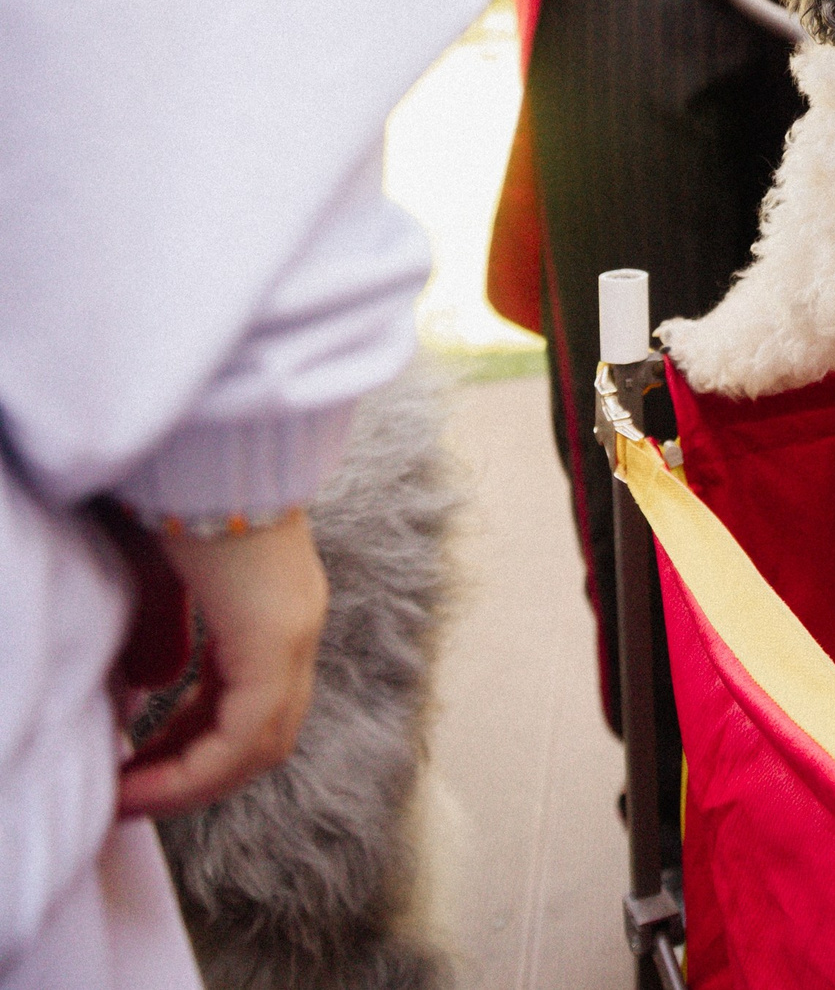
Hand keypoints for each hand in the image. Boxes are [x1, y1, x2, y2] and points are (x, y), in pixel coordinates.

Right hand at [118, 514, 328, 817]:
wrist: (199, 445)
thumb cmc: (171, 496)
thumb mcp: (162, 574)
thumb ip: (165, 631)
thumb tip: (159, 685)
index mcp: (275, 609)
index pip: (253, 706)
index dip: (194, 750)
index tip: (137, 772)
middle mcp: (297, 625)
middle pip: (261, 736)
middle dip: (190, 773)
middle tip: (129, 795)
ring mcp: (294, 631)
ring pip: (259, 743)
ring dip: (191, 780)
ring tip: (127, 799)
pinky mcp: (276, 637)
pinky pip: (247, 733)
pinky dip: (195, 769)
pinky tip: (140, 783)